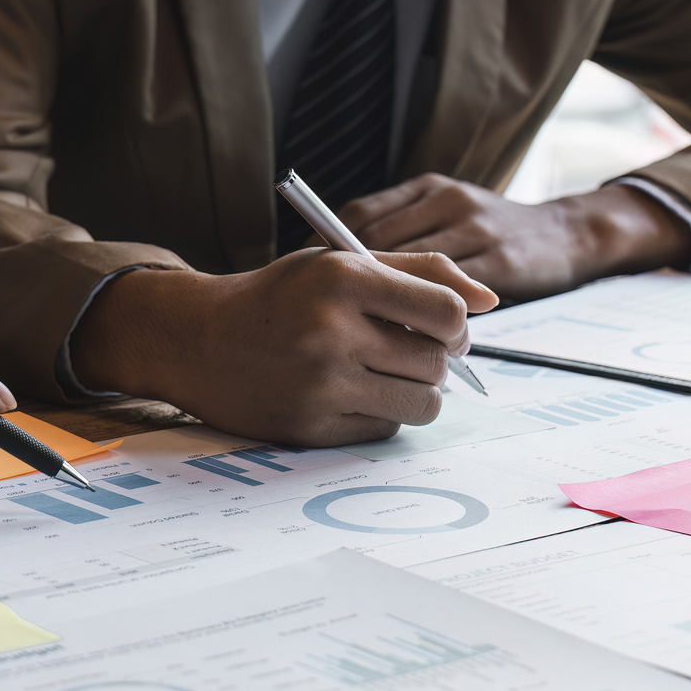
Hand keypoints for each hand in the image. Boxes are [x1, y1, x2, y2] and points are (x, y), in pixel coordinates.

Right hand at [68, 250, 498, 446]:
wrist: (199, 340)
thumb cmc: (282, 296)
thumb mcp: (342, 262)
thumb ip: (420, 270)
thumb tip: (491, 300)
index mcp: (343, 278)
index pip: (447, 314)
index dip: (456, 325)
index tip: (443, 327)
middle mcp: (331, 331)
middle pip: (438, 363)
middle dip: (436, 359)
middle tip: (409, 350)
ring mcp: (321, 385)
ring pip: (422, 403)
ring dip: (418, 391)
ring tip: (387, 372)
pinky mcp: (311, 427)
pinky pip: (386, 428)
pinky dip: (382, 412)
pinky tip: (352, 392)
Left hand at [338, 175, 687, 301]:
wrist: (569, 234)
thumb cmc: (494, 233)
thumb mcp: (447, 212)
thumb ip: (402, 231)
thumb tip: (334, 267)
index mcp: (429, 187)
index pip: (360, 214)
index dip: (325, 249)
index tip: (306, 281)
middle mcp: (450, 201)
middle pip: (379, 242)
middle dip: (349, 282)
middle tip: (327, 317)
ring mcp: (478, 230)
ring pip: (412, 272)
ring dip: (385, 305)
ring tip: (364, 333)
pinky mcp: (502, 264)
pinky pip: (450, 297)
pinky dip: (423, 319)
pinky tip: (408, 338)